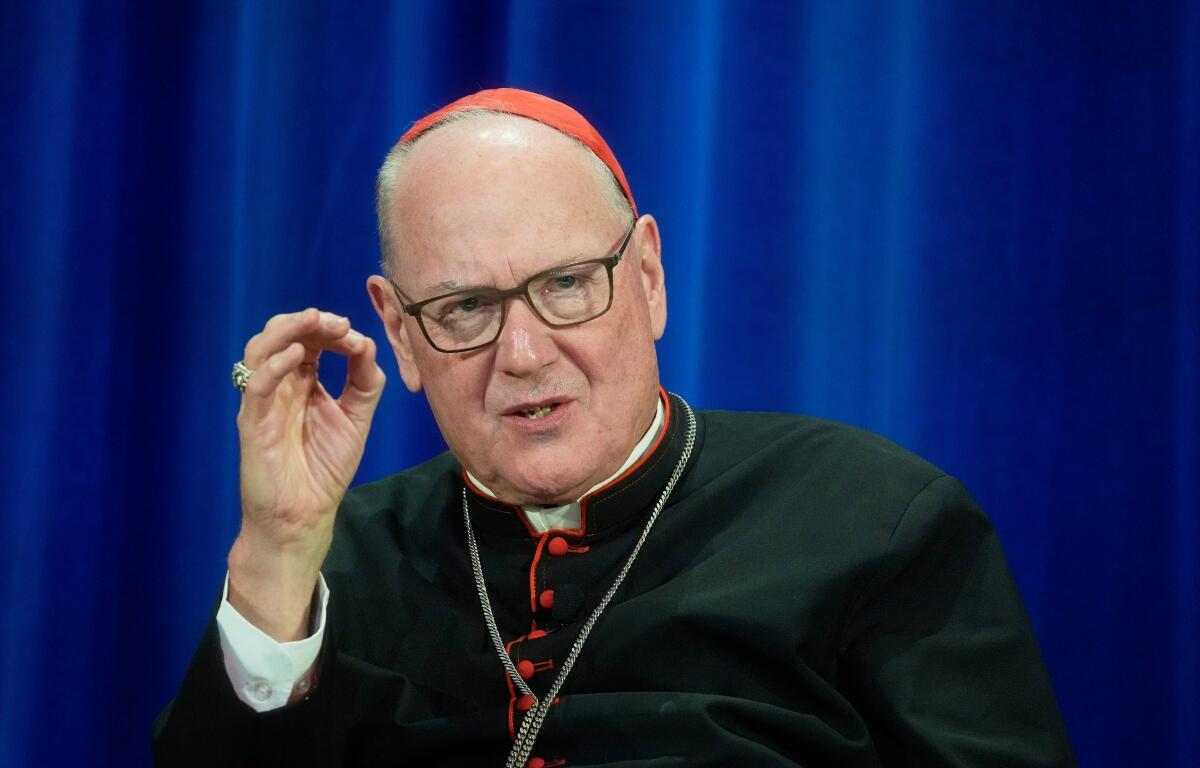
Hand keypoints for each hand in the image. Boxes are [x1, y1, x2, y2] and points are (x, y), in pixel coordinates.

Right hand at [228, 308, 385, 639]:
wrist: (303, 518)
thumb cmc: (324, 470)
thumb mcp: (356, 420)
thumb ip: (364, 383)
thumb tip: (367, 343)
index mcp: (304, 383)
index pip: (311, 340)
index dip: (331, 330)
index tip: (356, 336)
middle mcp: (281, 386)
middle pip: (283, 336)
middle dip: (310, 322)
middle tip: (338, 323)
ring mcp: (264, 401)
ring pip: (261, 350)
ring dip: (288, 330)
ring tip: (316, 322)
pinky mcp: (252, 422)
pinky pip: (255, 385)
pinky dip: (274, 365)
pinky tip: (298, 357)